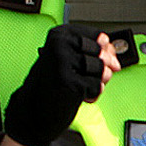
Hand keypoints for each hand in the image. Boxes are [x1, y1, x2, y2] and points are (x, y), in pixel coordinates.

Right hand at [1, 23, 118, 145]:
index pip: (99, 36)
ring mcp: (62, 63)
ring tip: (81, 85)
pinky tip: (79, 96)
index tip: (100, 56)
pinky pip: (98, 86)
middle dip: (102, 67)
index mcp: (59, 35)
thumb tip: (113, 53)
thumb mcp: (71, 60)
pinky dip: (92, 94)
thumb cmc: (53, 83)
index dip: (106, 50)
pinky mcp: (69, 82)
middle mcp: (59, 45)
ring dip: (97, 81)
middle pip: (102, 53)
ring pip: (102, 69)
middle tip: (86, 76)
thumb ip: (93, 52)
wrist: (32, 110)